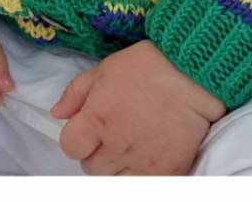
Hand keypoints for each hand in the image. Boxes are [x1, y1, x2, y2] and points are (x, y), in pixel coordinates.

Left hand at [49, 39, 226, 174]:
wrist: (194, 74)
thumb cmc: (149, 65)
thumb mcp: (106, 68)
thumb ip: (76, 92)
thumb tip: (57, 113)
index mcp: (98, 118)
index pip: (69, 147)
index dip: (76, 137)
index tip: (88, 128)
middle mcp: (117, 145)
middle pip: (90, 168)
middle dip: (97, 152)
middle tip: (113, 133)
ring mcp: (142, 162)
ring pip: (114, 181)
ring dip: (117, 167)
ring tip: (131, 144)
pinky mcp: (167, 172)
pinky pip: (144, 186)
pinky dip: (142, 175)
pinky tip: (148, 155)